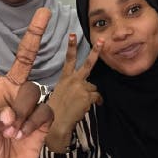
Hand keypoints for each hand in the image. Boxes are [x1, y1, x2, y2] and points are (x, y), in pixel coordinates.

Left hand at [0, 7, 51, 157]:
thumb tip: (8, 115)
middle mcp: (10, 90)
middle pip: (24, 57)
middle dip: (34, 34)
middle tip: (45, 12)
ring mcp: (27, 103)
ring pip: (33, 89)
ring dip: (22, 111)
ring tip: (12, 132)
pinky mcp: (43, 117)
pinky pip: (44, 110)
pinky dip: (33, 122)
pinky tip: (24, 135)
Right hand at [46, 34, 103, 151]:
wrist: (56, 123)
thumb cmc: (55, 111)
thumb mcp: (59, 94)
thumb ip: (71, 87)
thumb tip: (83, 89)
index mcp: (64, 78)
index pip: (68, 59)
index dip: (71, 46)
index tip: (72, 34)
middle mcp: (73, 80)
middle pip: (88, 64)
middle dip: (96, 51)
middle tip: (102, 40)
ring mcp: (81, 87)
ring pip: (93, 87)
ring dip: (91, 95)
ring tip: (82, 104)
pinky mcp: (87, 95)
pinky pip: (97, 97)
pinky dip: (96, 102)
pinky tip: (87, 107)